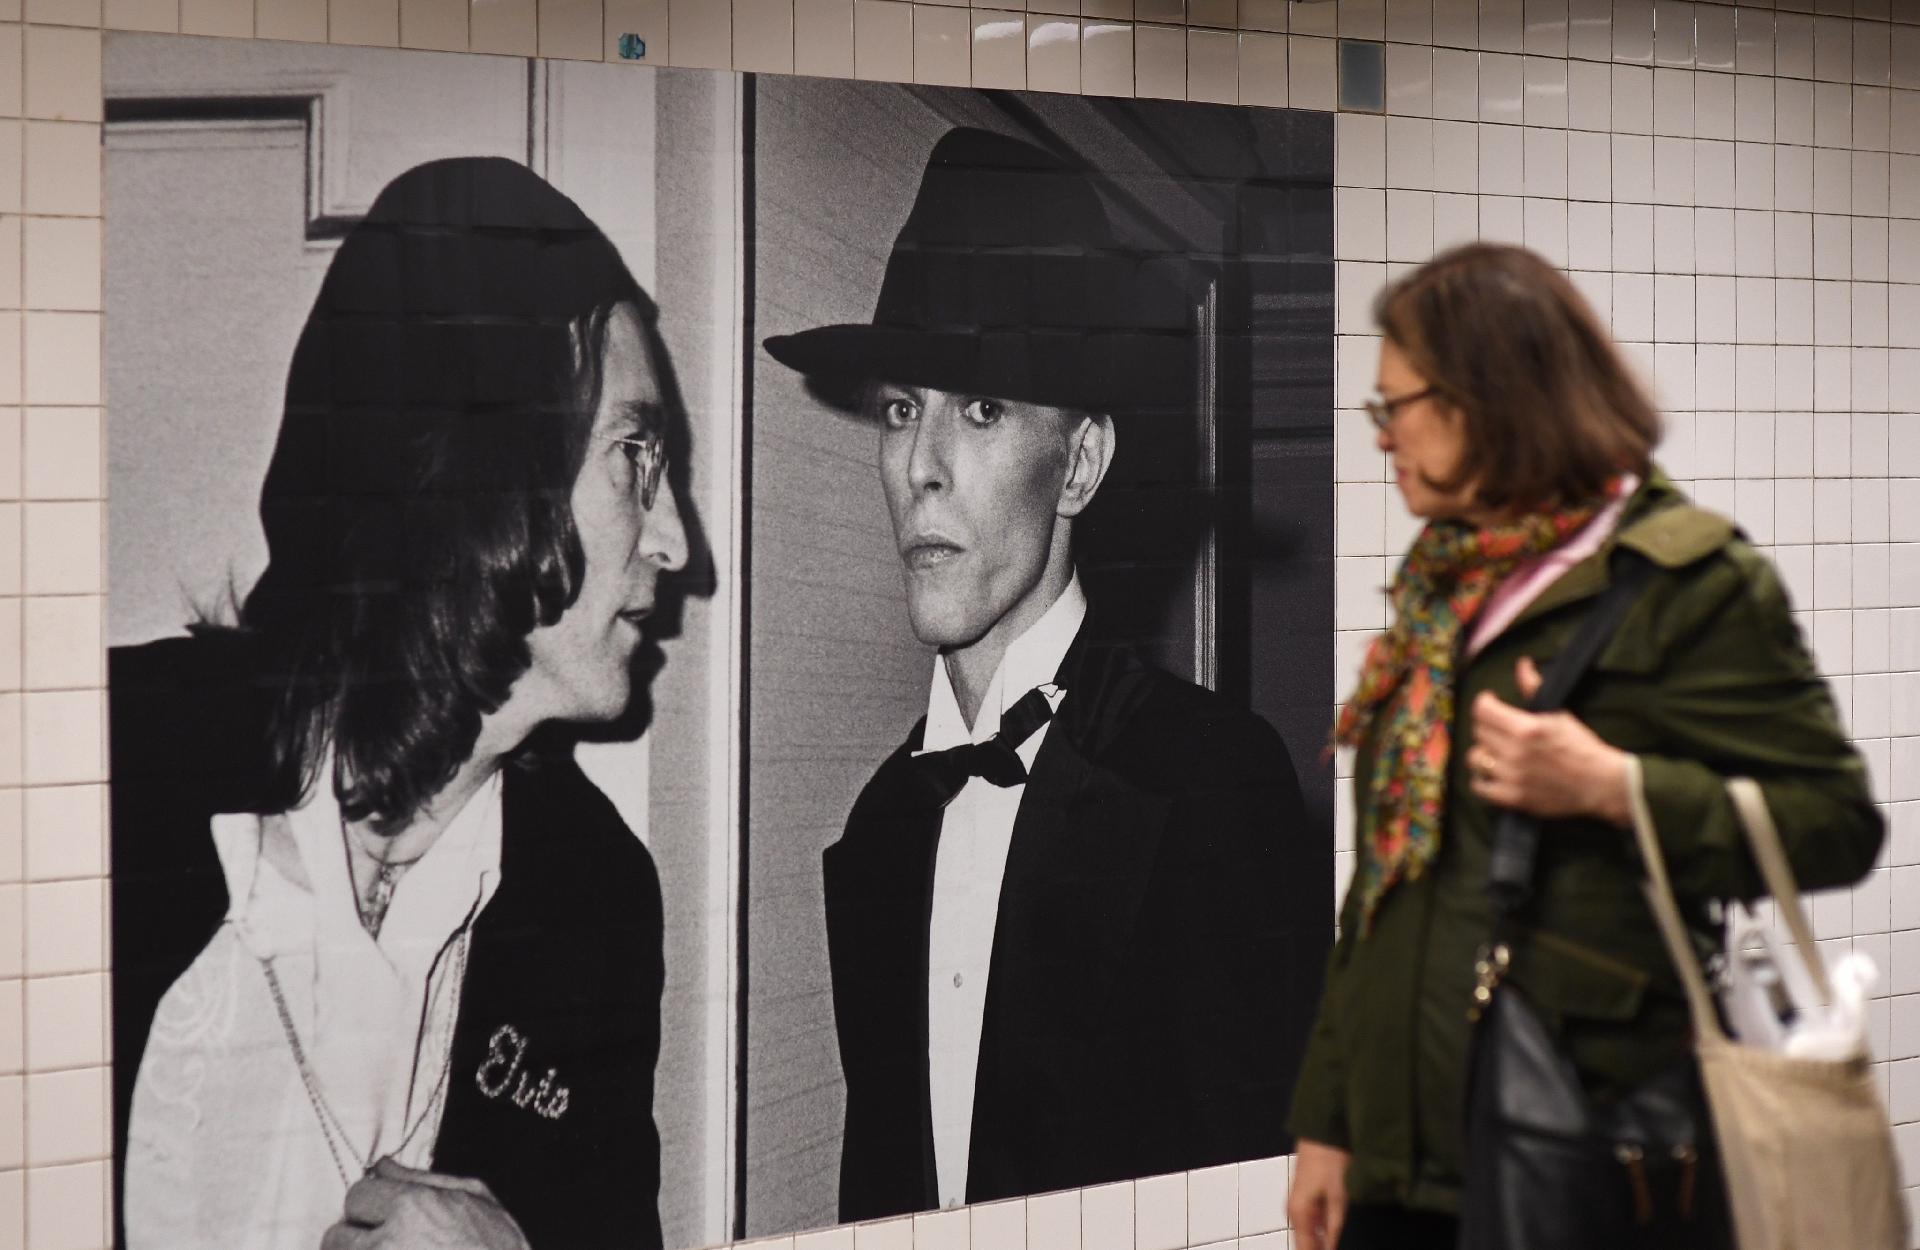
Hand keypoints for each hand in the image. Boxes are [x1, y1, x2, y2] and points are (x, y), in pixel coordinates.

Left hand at [321, 1158, 530, 1249]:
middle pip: (336, 1235)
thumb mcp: (474, 1197)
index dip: (369, 1204)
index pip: (356, 1194)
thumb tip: (383, 1164)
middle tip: (381, 1244)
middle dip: (354, 1238)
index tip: (381, 1214)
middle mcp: (389, 1243)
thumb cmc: (499, 1246)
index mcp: (412, 1206)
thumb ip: (422, 1178)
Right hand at [1288, 1138, 1350, 1249]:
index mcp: (1298, 1213)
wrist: (1322, 1131)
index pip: (1304, 1249)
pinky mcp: (1307, 1196)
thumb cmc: (1329, 1160)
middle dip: (1321, 1248)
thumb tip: (1332, 1248)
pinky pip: (1314, 1221)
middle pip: (1306, 1243)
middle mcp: (1294, 1210)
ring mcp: (1299, 1203)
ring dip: (1323, 1240)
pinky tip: (1338, 1230)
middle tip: (1342, 1246)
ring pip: (1311, 1232)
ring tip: (1340, 1241)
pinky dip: (1324, 1229)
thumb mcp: (1338, 1196)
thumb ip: (1335, 1226)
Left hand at [1467, 657, 1631, 826]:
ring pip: (1475, 758)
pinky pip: (1479, 786)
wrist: (1600, 783)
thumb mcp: (1558, 714)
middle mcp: (1515, 752)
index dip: (1484, 702)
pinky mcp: (1512, 797)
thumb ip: (1534, 688)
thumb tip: (1522, 664)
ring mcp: (1512, 776)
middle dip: (1487, 726)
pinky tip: (1493, 773)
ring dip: (1483, 752)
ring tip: (1496, 751)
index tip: (1491, 702)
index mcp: (1526, 728)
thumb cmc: (1581, 746)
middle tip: (1499, 728)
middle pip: (1479, 732)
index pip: (1483, 709)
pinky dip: (1482, 779)